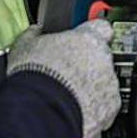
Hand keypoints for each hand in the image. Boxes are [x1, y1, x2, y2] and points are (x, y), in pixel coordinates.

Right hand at [7, 19, 120, 137]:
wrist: (39, 110)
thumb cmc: (33, 78)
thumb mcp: (24, 46)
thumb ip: (35, 35)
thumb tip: (35, 32)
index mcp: (87, 38)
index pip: (100, 27)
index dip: (90, 34)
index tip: (83, 40)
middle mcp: (103, 59)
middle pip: (101, 57)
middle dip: (86, 64)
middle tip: (66, 74)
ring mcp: (109, 83)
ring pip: (104, 81)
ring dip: (90, 86)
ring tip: (66, 95)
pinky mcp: (111, 106)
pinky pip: (106, 104)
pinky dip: (94, 107)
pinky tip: (74, 108)